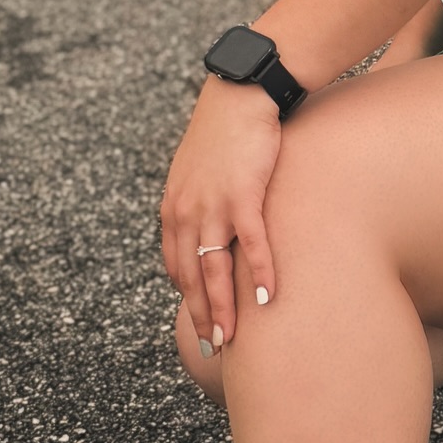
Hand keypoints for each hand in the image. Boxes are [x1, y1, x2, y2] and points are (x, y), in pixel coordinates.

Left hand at [160, 75, 283, 352]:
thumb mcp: (202, 172)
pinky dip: (259, 273)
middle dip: (202, 315)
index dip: (188, 298)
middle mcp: (186, 212)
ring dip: (223, 308)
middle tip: (214, 348)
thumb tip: (217, 231)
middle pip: (191, 276)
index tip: (202, 322)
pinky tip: (268, 298)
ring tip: (232, 339)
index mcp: (174, 208)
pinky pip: (251, 244)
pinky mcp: (244, 195)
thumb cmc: (228, 132)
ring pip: (215, 269)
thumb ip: (203, 204)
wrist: (241, 94)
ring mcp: (214, 205)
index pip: (176, 265)